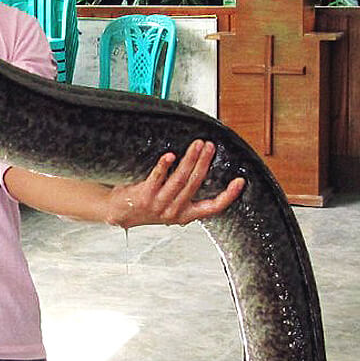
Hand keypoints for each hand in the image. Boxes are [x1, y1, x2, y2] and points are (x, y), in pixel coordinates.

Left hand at [105, 140, 244, 227]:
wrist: (120, 213)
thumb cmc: (147, 206)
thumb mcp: (171, 208)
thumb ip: (186, 196)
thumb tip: (202, 171)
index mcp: (186, 215)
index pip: (213, 208)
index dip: (228, 196)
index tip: (239, 181)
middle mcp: (174, 211)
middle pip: (195, 184)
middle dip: (204, 163)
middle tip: (210, 147)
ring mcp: (159, 204)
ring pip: (180, 180)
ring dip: (190, 160)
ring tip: (197, 145)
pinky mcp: (144, 195)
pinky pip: (157, 177)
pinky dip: (164, 166)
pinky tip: (170, 155)